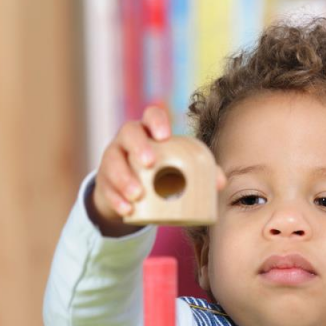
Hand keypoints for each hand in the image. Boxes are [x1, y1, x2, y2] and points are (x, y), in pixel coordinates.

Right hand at [88, 106, 226, 236]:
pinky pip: (106, 188)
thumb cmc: (159, 175)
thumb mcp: (176, 169)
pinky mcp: (104, 181)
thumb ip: (200, 172)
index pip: (150, 115)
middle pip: (128, 133)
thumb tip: (221, 182)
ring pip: (113, 162)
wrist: (130, 196)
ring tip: (138, 195)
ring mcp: (113, 158)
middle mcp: (128, 140)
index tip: (164, 136)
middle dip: (138, 147)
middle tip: (150, 164)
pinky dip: (117, 200)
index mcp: (149, 131)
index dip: (157, 121)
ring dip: (125, 178)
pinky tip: (127, 210)